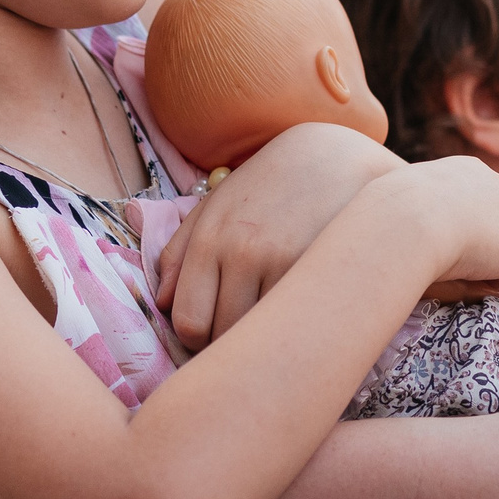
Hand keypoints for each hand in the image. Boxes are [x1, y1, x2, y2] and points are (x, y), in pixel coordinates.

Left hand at [156, 123, 400, 349]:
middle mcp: (241, 252)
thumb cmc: (269, 182)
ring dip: (259, 337)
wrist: (337, 157)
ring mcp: (282, 263)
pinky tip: (295, 312)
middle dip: (225, 342)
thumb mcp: (216, 204)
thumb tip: (161, 303)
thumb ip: (180, 252)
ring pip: (257, 336)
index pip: (188, 320)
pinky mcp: (317, 269)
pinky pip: (291, 323)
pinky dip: (289, 326)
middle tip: (239, 331)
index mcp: (210, 238)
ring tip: (268, 321)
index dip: (194, 338)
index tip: (210, 332)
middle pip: (219, 335)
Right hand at [383, 157, 498, 303]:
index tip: (458, 244)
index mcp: (467, 172)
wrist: (404, 221)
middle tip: (471, 269)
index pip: (484, 201)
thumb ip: (430, 222)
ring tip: (484, 283)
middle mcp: (498, 188)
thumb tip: (444, 243)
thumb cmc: (393, 216)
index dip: (475, 226)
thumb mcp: (408, 210)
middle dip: (497, 245)